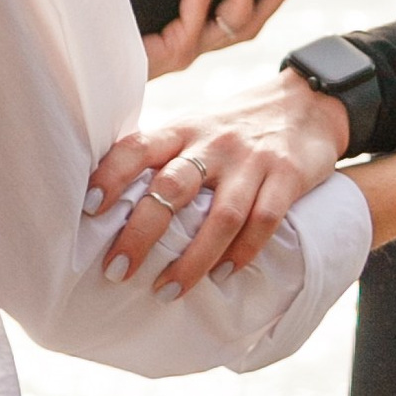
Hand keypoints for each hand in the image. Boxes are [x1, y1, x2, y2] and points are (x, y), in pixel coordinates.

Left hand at [87, 66, 349, 295]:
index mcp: (183, 129)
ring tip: (167, 291)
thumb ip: (162, 155)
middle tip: (117, 271)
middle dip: (141, 233)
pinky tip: (223, 275)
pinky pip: (263, 221)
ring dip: (192, 259)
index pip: (139, 147)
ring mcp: (251, 161)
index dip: (112, 174)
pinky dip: (242, 252)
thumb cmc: (234, 126)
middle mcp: (213, 143)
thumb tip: (109, 199)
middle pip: (172, 188)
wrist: (307, 104)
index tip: (88, 208)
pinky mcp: (286, 177)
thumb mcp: (195, 127)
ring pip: (220, 216)